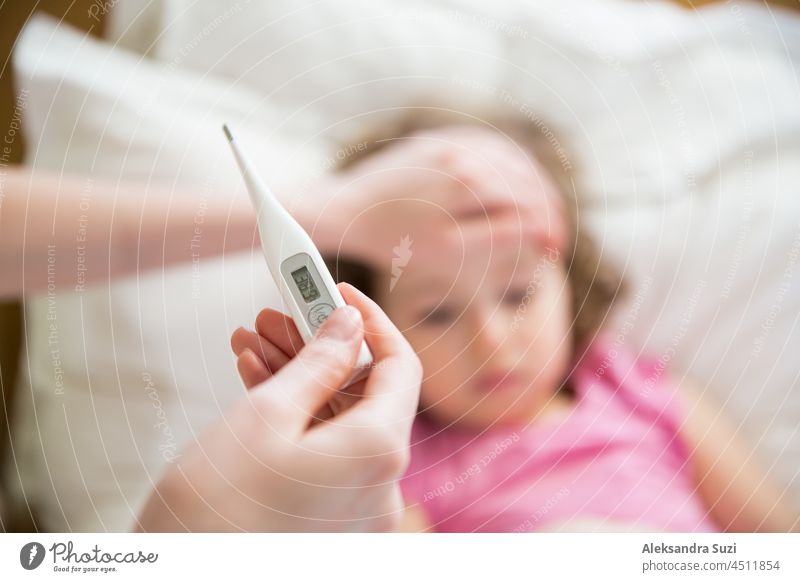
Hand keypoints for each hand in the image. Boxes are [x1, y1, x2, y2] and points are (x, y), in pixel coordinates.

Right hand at [135, 283, 421, 531]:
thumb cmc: (214, 514)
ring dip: (299, 377)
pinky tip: (258, 380)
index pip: (401, 366)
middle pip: (364, 392)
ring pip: (338, 419)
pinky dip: (296, 416)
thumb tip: (349, 326)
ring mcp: (355, 506)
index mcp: (378, 452)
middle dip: (320, 347)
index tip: (339, 294)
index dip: (372, 322)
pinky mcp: (329, 518)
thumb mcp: (266, 416)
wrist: (174, 577)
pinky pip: (325, 450)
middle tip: (280, 314)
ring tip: (254, 342)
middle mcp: (379, 484)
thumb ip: (319, 363)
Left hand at [300, 125, 564, 268]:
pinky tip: (513, 182)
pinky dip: (507, 163)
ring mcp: (450, 142)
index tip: (556, 248)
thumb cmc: (394, 239)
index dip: (549, 226)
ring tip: (541, 211)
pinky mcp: (436, 140)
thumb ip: (499, 237)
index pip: (529, 202)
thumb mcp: (448, 249)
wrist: (345, 210)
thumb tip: (541, 230)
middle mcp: (464, 154)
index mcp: (471, 182)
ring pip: (510, 157)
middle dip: (546, 207)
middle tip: (554, 235)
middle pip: (525, 177)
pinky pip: (485, 144)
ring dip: (532, 183)